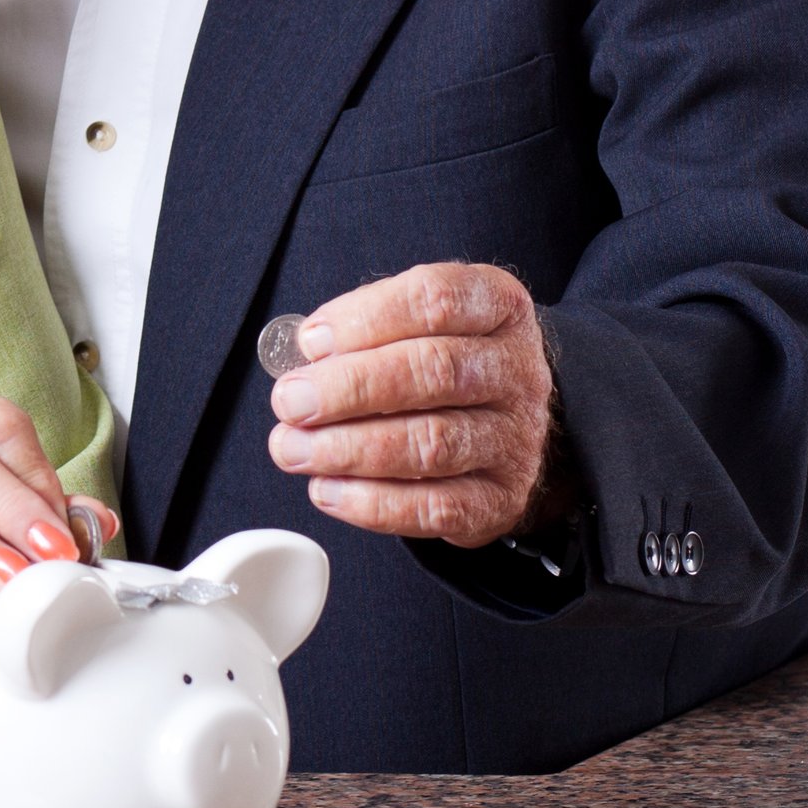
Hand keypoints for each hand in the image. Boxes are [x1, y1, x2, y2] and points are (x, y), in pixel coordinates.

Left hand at [264, 262, 557, 545]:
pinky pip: (436, 507)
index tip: (311, 342)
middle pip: (433, 370)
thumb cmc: (438, 364)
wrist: (499, 426)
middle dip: (348, 388)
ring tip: (294, 448)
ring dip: (348, 449)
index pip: (436, 299)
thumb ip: (360, 330)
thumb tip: (305, 359)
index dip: (365, 319)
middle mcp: (516, 369)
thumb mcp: (410, 323)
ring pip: (432, 443)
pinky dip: (371, 503)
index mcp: (496, 306)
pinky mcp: (501, 498)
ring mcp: (515, 437)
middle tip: (291, 402)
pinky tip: (327, 490)